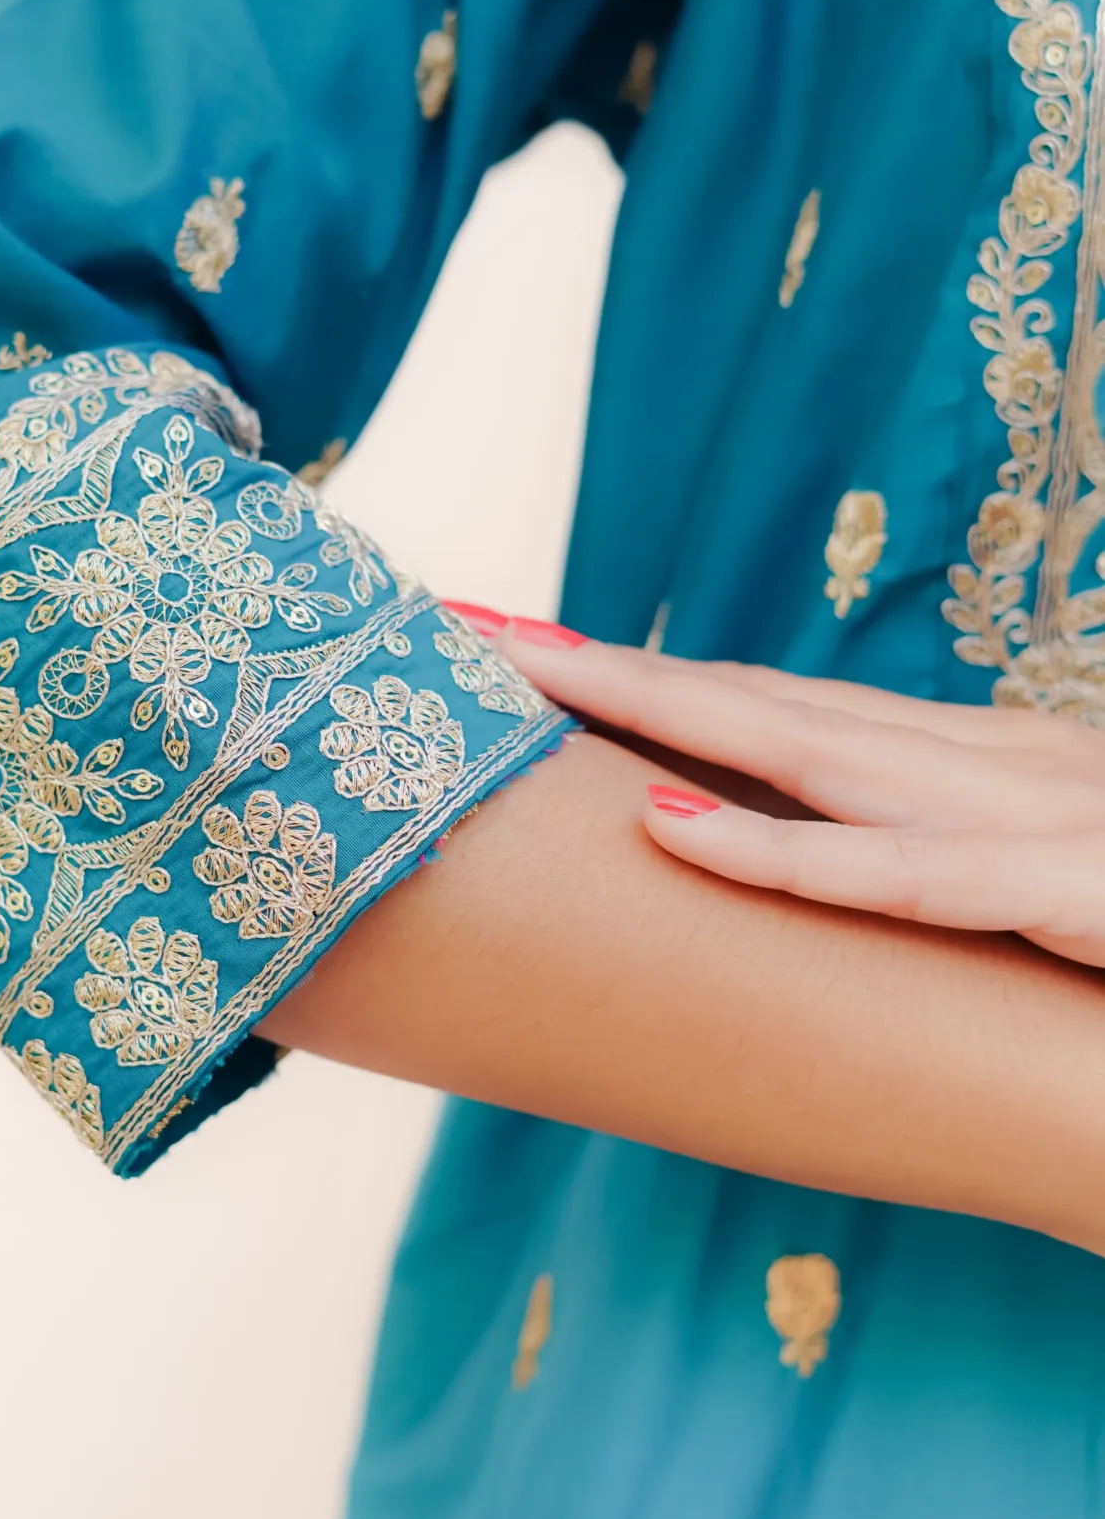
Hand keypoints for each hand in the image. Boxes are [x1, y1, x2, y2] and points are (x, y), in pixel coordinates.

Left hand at [461, 613, 1104, 971]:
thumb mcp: (1060, 885)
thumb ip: (963, 873)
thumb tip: (856, 885)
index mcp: (979, 765)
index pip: (787, 708)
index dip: (658, 681)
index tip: (535, 655)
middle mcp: (984, 764)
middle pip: (763, 701)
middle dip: (613, 666)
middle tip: (473, 630)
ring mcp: (1018, 815)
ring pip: (800, 748)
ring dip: (653, 703)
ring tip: (525, 672)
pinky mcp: (1063, 888)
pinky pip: (897, 874)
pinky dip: (777, 850)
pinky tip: (667, 825)